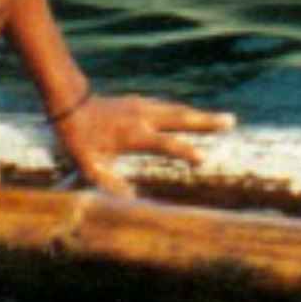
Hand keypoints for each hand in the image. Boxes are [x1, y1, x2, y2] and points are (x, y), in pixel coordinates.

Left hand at [52, 92, 231, 194]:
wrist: (69, 104)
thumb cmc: (79, 138)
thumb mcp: (89, 165)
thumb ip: (109, 182)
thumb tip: (131, 200)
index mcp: (134, 134)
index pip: (166, 144)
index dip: (185, 151)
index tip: (203, 158)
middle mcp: (143, 117)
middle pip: (181, 118)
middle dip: (206, 121)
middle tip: (231, 121)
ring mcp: (142, 106)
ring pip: (176, 108)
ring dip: (199, 113)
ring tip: (221, 118)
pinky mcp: (138, 101)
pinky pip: (166, 105)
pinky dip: (182, 110)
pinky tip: (190, 114)